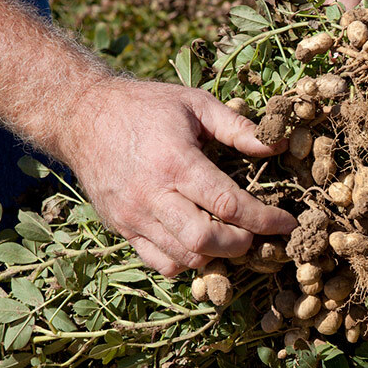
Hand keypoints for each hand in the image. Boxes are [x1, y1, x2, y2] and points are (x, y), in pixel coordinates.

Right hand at [60, 78, 295, 276]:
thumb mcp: (195, 104)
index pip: (229, 204)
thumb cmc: (144, 106)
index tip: (286, 223)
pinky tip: (200, 244)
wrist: (80, 116)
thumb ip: (238, 127)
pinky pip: (160, 263)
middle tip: (255, 232)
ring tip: (231, 238)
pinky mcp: (122, 228)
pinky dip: (187, 262)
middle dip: (242, 243)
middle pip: (206, 239)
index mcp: (176, 162)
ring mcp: (134, 216)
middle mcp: (153, 194)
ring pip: (186, 257)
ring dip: (217, 255)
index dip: (265, 219)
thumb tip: (278, 144)